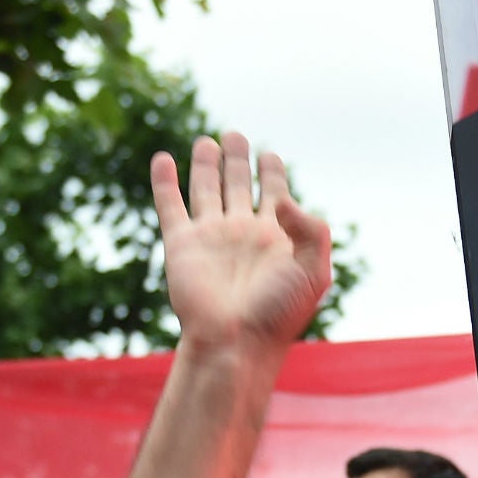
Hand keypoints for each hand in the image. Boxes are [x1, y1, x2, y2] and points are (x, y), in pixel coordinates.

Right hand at [151, 133, 332, 352]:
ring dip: (207, 165)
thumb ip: (312, 230)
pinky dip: (165, 181)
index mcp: (276, 238)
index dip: (273, 174)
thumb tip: (283, 200)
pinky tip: (163, 159)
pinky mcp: (181, 244)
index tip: (271, 157)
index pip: (275, 194)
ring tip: (208, 142)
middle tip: (236, 135)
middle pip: (239, 185)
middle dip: (238, 160)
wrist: (235, 342)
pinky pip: (170, 205)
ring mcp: (211, 237)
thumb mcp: (314, 271)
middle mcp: (243, 233)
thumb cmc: (278, 314)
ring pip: (206, 189)